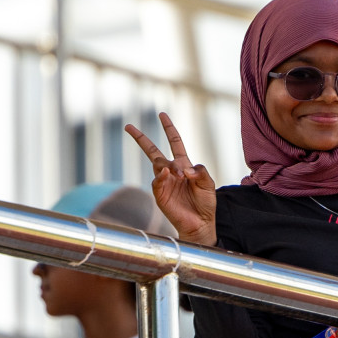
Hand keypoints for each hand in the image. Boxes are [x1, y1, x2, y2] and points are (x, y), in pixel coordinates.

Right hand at [126, 113, 216, 245]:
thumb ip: (201, 172)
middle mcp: (172, 171)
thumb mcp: (208, 184)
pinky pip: (157, 181)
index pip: (175, 142)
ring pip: (157, 164)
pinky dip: (161, 175)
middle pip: (152, 151)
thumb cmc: (205, 203)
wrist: (200, 223)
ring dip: (167, 165)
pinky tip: (167, 174)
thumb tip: (186, 169)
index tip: (162, 115)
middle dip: (141, 138)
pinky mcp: (160, 194)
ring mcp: (164, 182)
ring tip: (179, 175)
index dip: (169, 128)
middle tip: (128, 126)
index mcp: (184, 165)